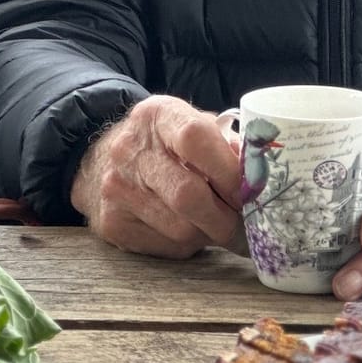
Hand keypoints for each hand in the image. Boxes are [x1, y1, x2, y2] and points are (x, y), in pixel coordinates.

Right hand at [69, 96, 242, 258]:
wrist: (102, 161)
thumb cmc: (163, 143)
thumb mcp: (191, 124)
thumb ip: (224, 144)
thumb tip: (259, 175)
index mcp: (158, 116)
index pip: (196, 139)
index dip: (229, 171)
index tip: (253, 192)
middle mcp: (130, 151)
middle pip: (189, 195)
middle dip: (229, 218)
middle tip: (251, 227)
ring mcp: (117, 190)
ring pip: (181, 229)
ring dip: (212, 234)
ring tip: (224, 227)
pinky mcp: (113, 224)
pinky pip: (167, 246)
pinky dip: (190, 244)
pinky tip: (193, 230)